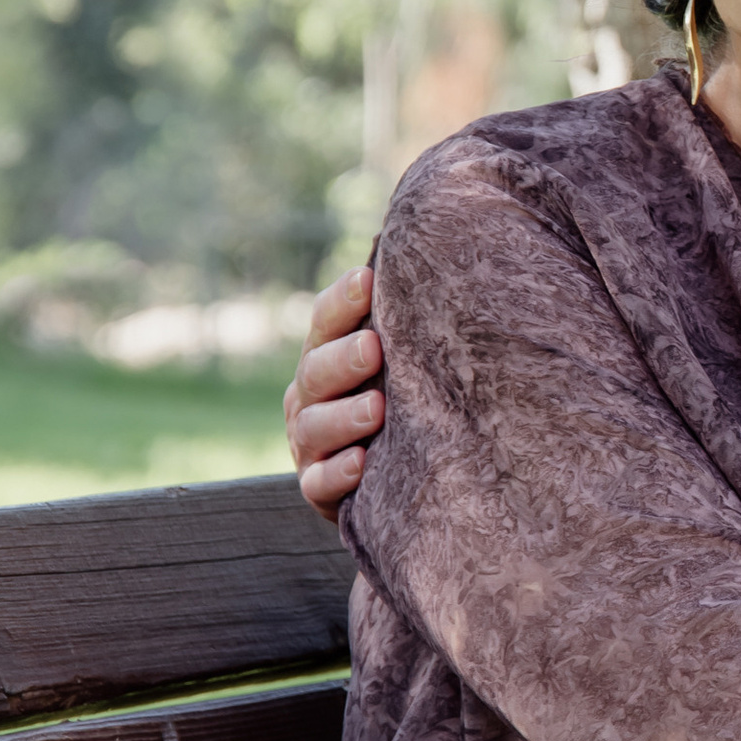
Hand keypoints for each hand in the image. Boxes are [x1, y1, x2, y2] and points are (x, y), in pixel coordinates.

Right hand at [286, 263, 381, 517]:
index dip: (343, 300)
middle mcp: (310, 395)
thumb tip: (431, 253)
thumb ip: (402, 321)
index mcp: (324, 354)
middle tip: (373, 346)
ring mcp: (309, 443)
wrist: (385, 475)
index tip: (368, 279)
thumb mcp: (395, 359)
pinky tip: (362, 462)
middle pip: (316, 370)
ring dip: (344, 417)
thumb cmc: (397, 398)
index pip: (325, 321)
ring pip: (315, 427)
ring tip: (377, 408)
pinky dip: (338, 474)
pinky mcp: (316, 487)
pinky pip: (319, 483)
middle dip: (343, 358)